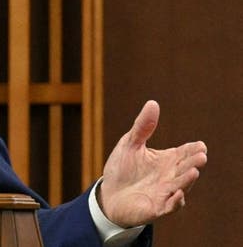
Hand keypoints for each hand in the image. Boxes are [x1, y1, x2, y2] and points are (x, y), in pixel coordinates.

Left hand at [99, 100, 207, 227]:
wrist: (109, 194)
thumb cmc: (122, 168)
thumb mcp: (130, 144)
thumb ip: (143, 127)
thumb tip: (153, 103)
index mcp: (167, 160)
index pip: (185, 153)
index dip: (193, 150)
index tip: (200, 146)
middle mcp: (170, 176)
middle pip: (186, 169)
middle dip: (194, 163)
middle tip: (201, 156)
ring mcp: (165, 193)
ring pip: (181, 187)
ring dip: (187, 180)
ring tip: (193, 172)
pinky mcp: (156, 208)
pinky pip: (169, 206)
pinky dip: (175, 201)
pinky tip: (177, 194)